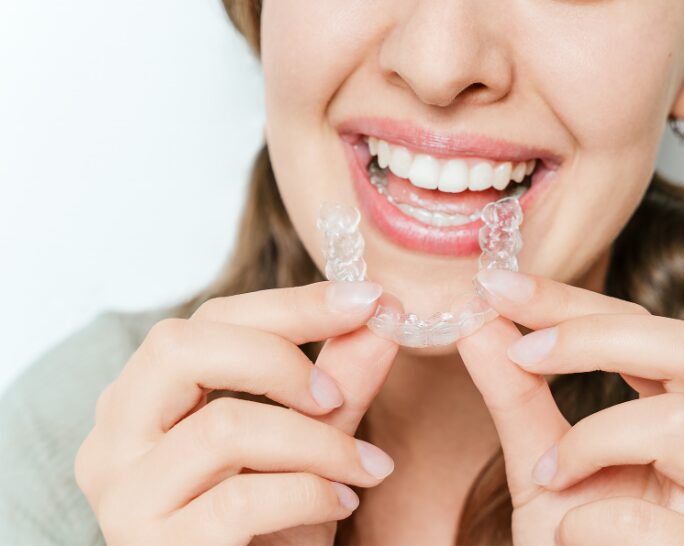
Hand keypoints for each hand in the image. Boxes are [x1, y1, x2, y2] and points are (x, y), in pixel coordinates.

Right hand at [75, 281, 398, 545]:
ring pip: (224, 427)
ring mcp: (126, 495)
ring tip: (364, 467)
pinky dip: (310, 492)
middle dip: (279, 359)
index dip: (292, 305)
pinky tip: (342, 502)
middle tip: (336, 396)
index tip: (367, 300)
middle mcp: (115, 439)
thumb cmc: (271, 525)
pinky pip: (242, 498)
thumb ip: (338, 382)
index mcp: (145, 399)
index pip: (209, 321)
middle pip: (181, 348)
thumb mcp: (308, 446)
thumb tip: (382, 318)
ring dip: (318, 442)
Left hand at [458, 269, 683, 544]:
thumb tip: (478, 321)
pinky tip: (575, 535)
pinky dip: (591, 520)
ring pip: (680, 422)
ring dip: (589, 443)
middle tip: (522, 351)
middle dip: (593, 337)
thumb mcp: (538, 457)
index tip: (501, 287)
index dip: (570, 301)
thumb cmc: (576, 538)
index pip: (645, 327)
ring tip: (551, 475)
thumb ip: (515, 392)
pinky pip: (650, 515)